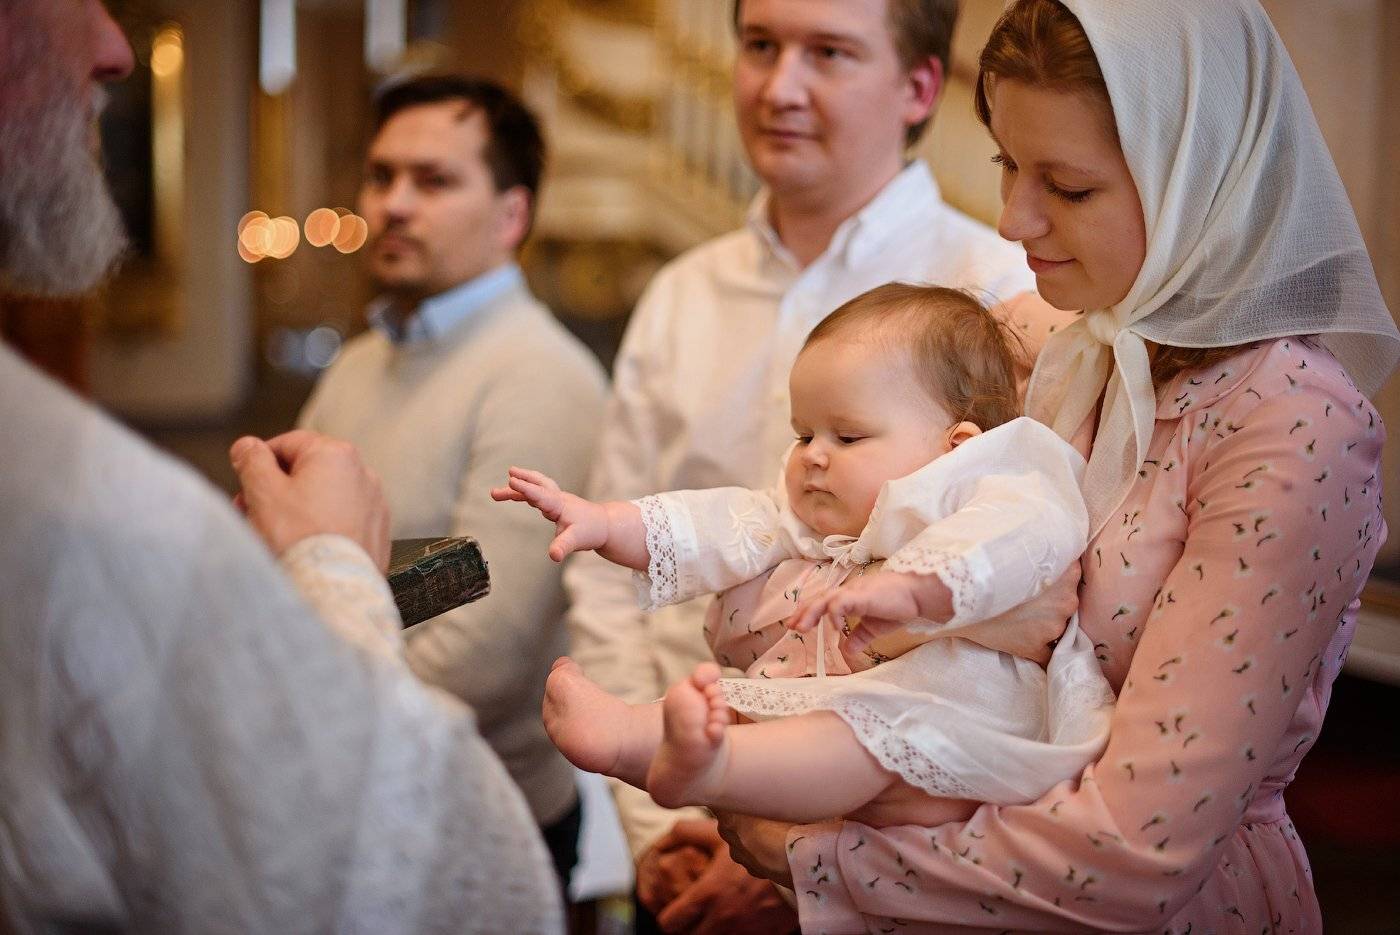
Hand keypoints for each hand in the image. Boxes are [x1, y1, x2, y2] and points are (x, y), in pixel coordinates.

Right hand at [230, 431, 390, 571]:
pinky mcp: (376, 532)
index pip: (289, 443)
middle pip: (307, 471)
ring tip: (270, 532)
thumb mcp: (264, 492)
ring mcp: (373, 504)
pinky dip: (319, 526)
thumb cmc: (300, 539)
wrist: (333, 587)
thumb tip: (248, 446)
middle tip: (249, 509)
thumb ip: (252, 461)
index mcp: (336, 454)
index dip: (260, 459)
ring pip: (323, 497)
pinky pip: (340, 520)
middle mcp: (362, 474)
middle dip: (274, 488)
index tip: (244, 476)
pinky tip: (300, 545)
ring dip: (294, 508)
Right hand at [490, 467, 608, 561]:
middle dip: (520, 482)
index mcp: (559, 505)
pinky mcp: (556, 504)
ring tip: (498, 492)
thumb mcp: (575, 541)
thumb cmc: (590, 531)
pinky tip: (519, 496)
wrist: (605, 525)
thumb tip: (553, 556)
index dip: (525, 488)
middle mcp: (557, 498)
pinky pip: (538, 494)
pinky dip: (527, 493)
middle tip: (501, 483)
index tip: (511, 480)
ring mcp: (557, 499)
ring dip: (520, 486)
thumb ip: (563, 547)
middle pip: (537, 484)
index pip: (539, 494)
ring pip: (537, 487)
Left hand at [644, 819, 795, 933]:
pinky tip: (737, 919)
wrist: (804, 862)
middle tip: (691, 914)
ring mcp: (742, 931)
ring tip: (713, 917)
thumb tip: (664, 838)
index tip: (674, 907)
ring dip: (708, 931)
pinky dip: (733, 933)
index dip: (668, 915)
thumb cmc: (760, 844)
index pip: (669, 923)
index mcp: (707, 895)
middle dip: (686, 928)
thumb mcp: (720, 833)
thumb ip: (687, 832)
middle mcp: (721, 919)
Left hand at [787, 570, 951, 654]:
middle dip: (803, 612)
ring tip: (801, 627)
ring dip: (811, 612)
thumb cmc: (898, 605)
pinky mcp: (862, 595)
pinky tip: (835, 627)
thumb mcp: (873, 627)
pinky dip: (835, 613)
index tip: (796, 625)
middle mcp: (848, 591)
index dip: (808, 613)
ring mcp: (854, 591)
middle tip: (791, 626)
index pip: (822, 603)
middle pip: (819, 599)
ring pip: (825, 599)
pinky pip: (842, 602)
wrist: (917, 594)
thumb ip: (859, 637)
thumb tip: (846, 651)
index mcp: (849, 598)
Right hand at [956, 563, 1080, 664]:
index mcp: (1063, 577)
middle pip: (1067, 600)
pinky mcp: (1035, 649)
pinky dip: (1039, 648)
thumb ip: (1035, 552)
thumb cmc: (981, 570)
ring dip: (1044, 621)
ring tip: (1020, 615)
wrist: (954, 598)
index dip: (1060, 571)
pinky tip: (1024, 640)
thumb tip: (1038, 540)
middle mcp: (1064, 604)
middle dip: (1052, 598)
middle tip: (1029, 594)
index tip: (1047, 572)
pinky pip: (1047, 652)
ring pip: (1057, 625)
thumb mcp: (1012, 553)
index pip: (1074, 571)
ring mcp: (1051, 629)